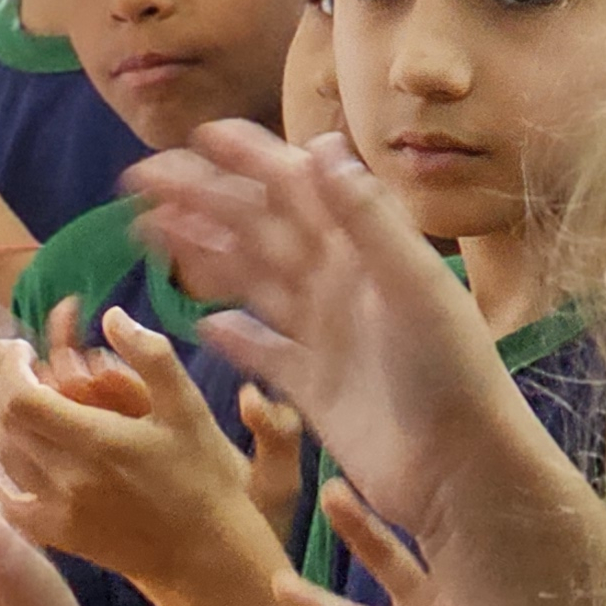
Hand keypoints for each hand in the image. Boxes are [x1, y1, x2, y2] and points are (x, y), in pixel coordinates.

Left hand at [0, 310, 266, 596]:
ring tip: (2, 397)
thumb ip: (151, 357)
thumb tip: (112, 315)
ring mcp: (61, 510)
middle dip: (2, 387)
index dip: (10, 367)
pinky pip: (9, 503)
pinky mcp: (60, 536)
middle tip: (9, 366)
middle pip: (8, 423)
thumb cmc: (204, 476)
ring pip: (4, 457)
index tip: (17, 349)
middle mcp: (71, 477)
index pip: (24, 397)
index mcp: (100, 440)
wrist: (209, 554)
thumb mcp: (188, 408)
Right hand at [123, 124, 519, 537]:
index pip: (296, 191)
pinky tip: (200, 322)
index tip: (201, 135)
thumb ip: (366, 216)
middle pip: (260, 229)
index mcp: (364, 252)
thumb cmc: (452, 374)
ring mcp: (324, 335)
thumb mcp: (414, 284)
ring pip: (251, 280)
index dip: (251, 159)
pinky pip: (263, 350)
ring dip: (203, 252)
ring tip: (149, 229)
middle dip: (205, 199)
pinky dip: (232, 335)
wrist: (461, 470)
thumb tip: (318, 145)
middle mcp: (339, 285)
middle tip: (144, 177)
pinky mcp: (312, 386)